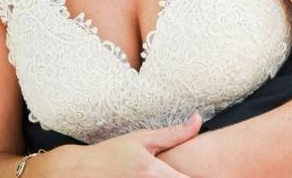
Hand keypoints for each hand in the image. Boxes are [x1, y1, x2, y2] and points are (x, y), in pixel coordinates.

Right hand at [57, 113, 201, 176]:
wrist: (83, 171)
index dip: (206, 175)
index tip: (208, 171)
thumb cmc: (112, 154)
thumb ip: (174, 134)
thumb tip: (199, 120)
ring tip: (169, 173)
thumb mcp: (142, 139)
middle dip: (186, 177)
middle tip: (184, 171)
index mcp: (155, 173)